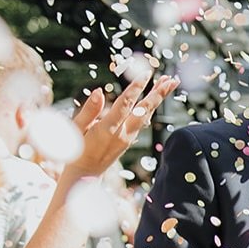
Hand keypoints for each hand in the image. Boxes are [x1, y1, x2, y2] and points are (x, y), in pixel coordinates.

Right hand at [63, 73, 177, 184]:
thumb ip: (89, 110)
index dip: (136, 88)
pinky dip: (150, 107)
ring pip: (146, 115)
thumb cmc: (76, 149)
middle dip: (159, 94)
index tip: (146, 73)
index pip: (125, 105)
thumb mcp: (77, 129)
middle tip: (171, 79)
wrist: (86, 174)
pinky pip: (142, 120)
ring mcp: (128, 138)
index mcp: (107, 129)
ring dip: (158, 98)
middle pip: (144, 111)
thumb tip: (99, 91)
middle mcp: (122, 134)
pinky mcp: (129, 139)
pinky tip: (156, 97)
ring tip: (169, 82)